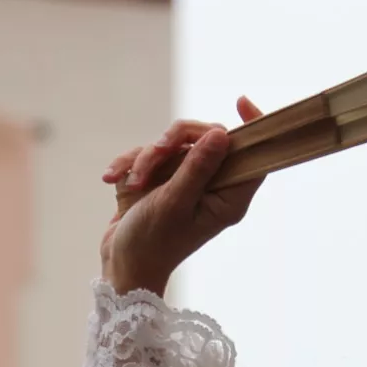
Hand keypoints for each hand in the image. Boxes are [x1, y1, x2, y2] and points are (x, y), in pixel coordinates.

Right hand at [99, 96, 266, 297]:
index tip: (240, 101)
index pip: (253, 157)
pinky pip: (147, 154)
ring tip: (132, 185)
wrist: (119, 265)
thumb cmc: (152, 243)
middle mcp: (210, 186)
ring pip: (172, 143)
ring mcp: (184, 181)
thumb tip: (221, 134)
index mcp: (227, 198)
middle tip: (155, 154)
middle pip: (205, 137)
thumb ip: (197, 168)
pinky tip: (113, 179)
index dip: (253, 128)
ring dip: (145, 158)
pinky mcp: (159, 179)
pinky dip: (129, 164)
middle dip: (172, 142)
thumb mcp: (174, 203)